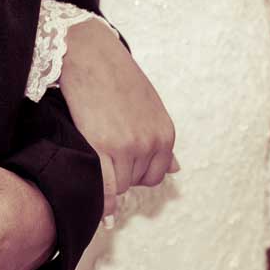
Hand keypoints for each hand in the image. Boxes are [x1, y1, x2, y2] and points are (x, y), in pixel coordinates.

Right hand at [59, 18, 177, 215]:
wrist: (92, 56)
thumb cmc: (118, 78)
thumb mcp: (151, 108)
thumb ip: (162, 142)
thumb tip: (177, 169)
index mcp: (165, 134)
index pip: (156, 175)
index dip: (138, 173)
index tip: (123, 164)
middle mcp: (150, 143)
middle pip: (136, 182)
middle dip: (122, 175)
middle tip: (106, 155)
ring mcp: (127, 146)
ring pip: (119, 185)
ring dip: (108, 179)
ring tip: (97, 158)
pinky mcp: (102, 146)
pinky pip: (106, 187)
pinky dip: (104, 202)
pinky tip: (103, 213)